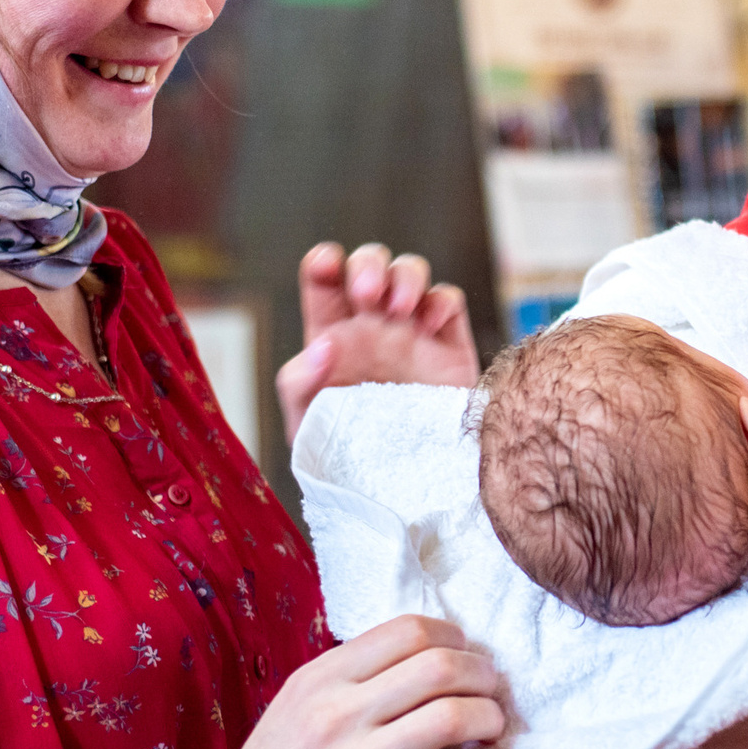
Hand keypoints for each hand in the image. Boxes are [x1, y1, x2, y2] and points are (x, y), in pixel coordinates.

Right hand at [169, 615, 506, 748]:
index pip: (410, 631)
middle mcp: (333, 715)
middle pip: (441, 667)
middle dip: (484, 677)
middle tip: (492, 694)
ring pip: (452, 718)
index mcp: (320, 679)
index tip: (468, 659)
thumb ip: (353, 681)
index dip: (456, 640)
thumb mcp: (297, 709)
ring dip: (488, 723)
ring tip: (488, 734)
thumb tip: (429, 660)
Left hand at [277, 241, 478, 442]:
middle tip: (368, 294)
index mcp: (332, 334)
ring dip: (405, 276)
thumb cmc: (348, 456)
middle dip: (368, 264)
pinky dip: (440, 301)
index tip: (327, 268)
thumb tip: (324, 344)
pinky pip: (448, 301)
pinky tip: (428, 325)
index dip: (324, 263)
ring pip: (410, 272)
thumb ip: (299, 383)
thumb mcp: (307, 423)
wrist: (403, 486)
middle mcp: (371, 325)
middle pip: (370, 263)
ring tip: (399, 309)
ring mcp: (412, 331)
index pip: (323, 280)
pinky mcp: (448, 345)